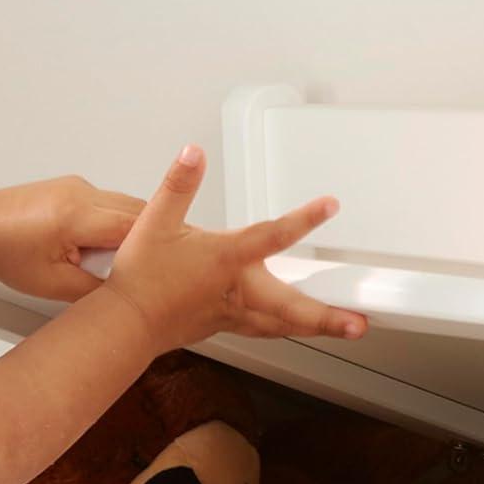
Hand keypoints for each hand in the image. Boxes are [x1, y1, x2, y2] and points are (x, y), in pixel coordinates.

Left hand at [0, 175, 145, 300]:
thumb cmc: (3, 249)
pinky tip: (99, 246)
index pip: (135, 226)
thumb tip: (124, 292)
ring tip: (113, 259)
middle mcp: (81, 193)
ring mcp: (80, 186)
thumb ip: (94, 289)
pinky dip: (114, 225)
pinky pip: (110, 204)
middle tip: (146, 268)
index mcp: (75, 216)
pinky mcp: (77, 187)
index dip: (155, 247)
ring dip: (131, 233)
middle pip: (139, 212)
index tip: (165, 266)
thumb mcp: (51, 284)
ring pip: (127, 206)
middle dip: (148, 240)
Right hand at [101, 144, 366, 349]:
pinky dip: (287, 328)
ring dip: (317, 328)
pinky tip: (296, 327)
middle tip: (358, 323)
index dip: (304, 220)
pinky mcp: (226, 327)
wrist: (124, 324)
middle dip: (328, 316)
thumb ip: (178, 185)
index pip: (272, 236)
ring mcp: (234, 315)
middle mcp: (236, 291)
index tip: (330, 207)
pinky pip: (266, 330)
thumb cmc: (140, 279)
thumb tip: (193, 154)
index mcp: (225, 260)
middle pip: (292, 307)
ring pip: (283, 325)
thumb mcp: (155, 221)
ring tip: (345, 328)